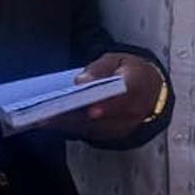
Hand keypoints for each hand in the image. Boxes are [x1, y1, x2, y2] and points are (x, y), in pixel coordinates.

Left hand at [48, 53, 163, 142]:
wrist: (151, 91)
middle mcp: (134, 112)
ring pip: (94, 129)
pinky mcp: (113, 135)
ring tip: (42, 119)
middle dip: (75, 118)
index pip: (124, 97)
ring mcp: (124, 127)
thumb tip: (81, 81)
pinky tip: (50, 123)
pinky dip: (70, 129)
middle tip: (49, 115)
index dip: (107, 106)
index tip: (91, 110)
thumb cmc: (131, 72)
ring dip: (67, 126)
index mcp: (139, 87)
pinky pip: (90, 134)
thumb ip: (101, 68)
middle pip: (103, 119)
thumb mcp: (119, 59)